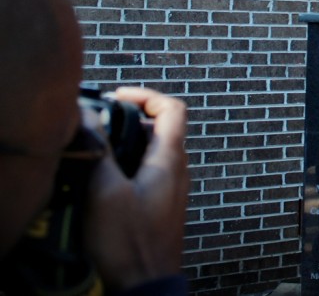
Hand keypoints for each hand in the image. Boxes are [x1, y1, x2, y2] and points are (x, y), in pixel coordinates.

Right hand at [83, 87, 188, 291]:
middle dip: (130, 119)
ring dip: (127, 143)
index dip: (146, 95)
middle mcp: (178, 170)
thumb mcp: (105, 192)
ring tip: (97, 149)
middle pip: (162, 127)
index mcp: (171, 160)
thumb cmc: (129, 243)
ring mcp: (172, 189)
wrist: (145, 286)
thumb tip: (87, 117)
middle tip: (100, 123)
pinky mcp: (162, 205)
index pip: (173, 109)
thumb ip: (98, 151)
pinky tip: (104, 178)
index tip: (117, 97)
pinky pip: (150, 172)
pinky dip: (130, 164)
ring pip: (154, 151)